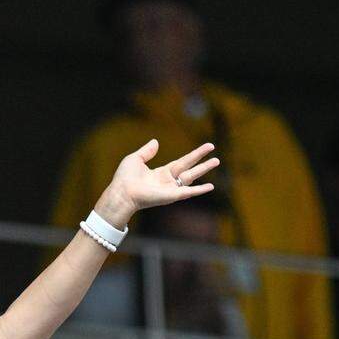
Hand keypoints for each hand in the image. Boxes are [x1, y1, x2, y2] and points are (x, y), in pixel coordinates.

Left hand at [93, 141, 218, 227]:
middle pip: (190, 169)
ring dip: (204, 169)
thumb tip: (156, 141)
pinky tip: (210, 186)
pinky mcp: (171, 196)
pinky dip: (199, 190)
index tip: (207, 147)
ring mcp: (171, 189)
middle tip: (217, 157)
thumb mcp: (135, 159)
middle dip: (203, 163)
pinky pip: (188, 192)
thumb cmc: (125, 178)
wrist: (122, 192)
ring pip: (191, 177)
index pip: (182, 162)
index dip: (195, 155)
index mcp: (161, 173)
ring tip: (217, 161)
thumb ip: (147, 151)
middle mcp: (168, 181)